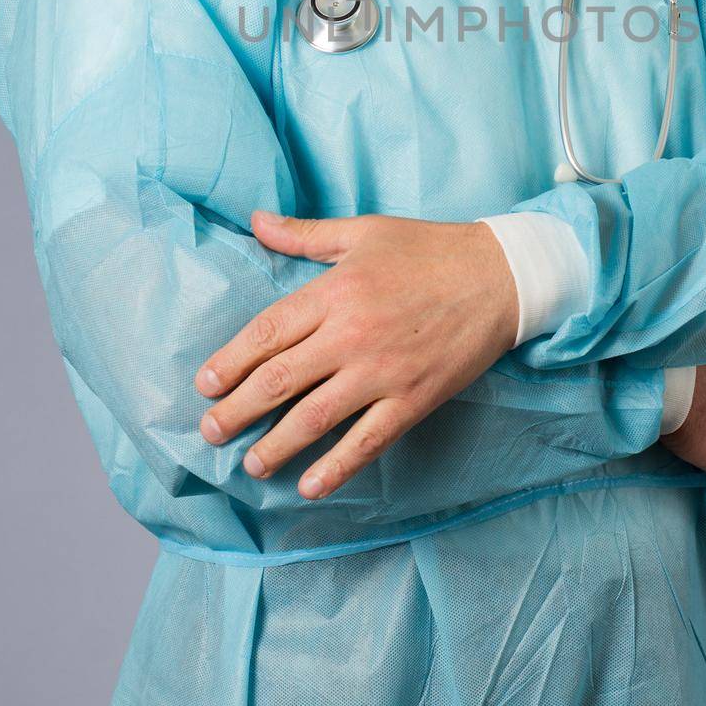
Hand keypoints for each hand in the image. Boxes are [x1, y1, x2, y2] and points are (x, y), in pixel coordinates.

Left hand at [194, 212, 519, 497]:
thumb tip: (255, 220)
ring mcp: (383, 371)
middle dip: (238, 410)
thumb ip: (304, 234)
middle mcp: (352, 333)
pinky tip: (309, 485)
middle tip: (210, 431)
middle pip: (280, 379)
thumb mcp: (364, 232)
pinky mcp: (414, 399)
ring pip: (315, 416)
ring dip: (276, 444)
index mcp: (336, 290)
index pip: (268, 332)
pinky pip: (367, 440)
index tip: (205, 384)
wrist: (500, 276)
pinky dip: (337, 466)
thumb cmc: (428, 249)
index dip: (231, 361)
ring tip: (250, 464)